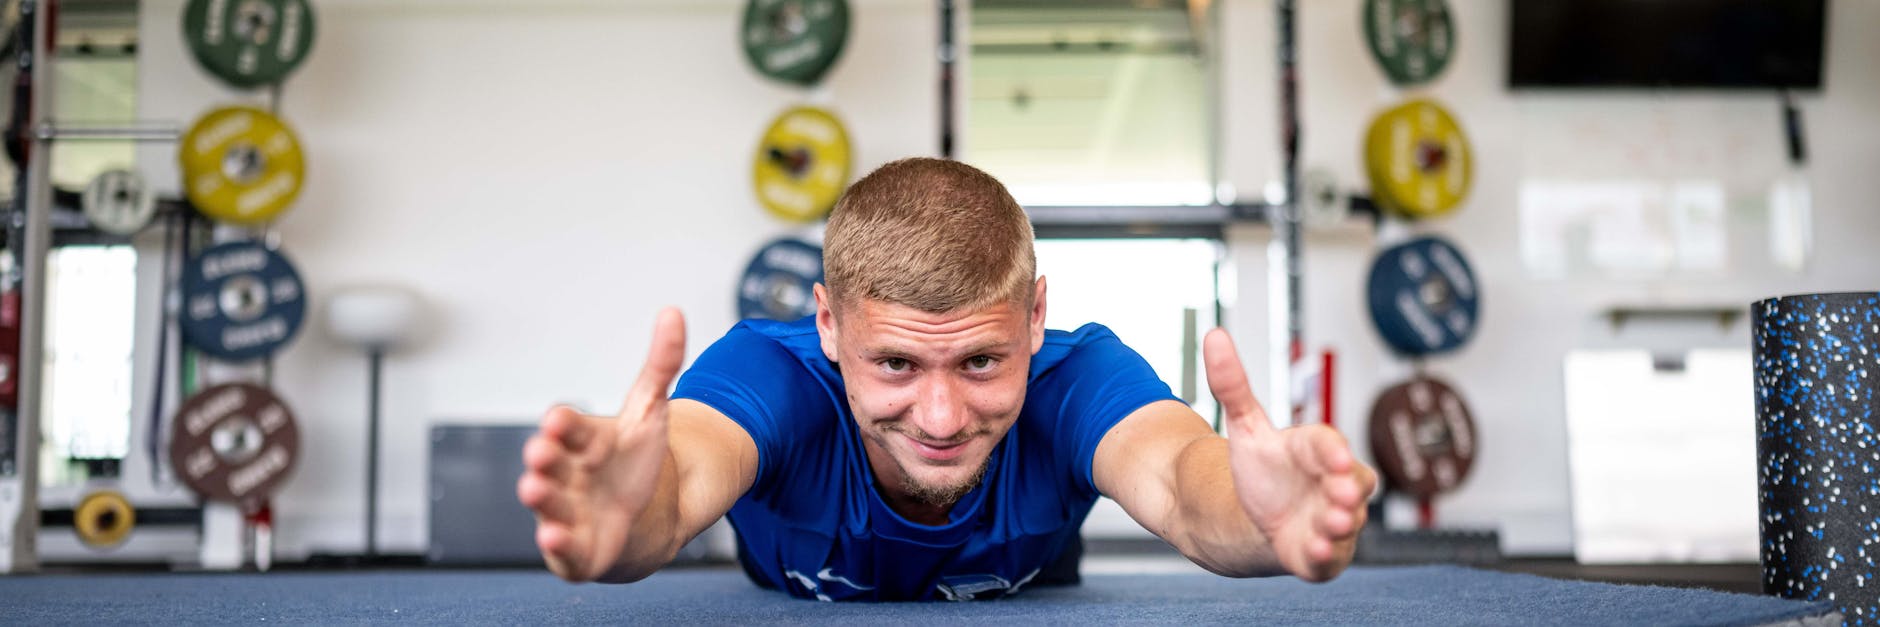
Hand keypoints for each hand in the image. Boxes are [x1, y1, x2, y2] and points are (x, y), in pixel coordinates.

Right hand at [517, 308, 685, 581]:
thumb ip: (660, 365)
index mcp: (582, 439)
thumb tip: (673, 313)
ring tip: (533, 489)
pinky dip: (558, 544)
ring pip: (548, 502)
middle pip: (550, 462)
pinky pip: (562, 548)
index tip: (559, 419)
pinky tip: (554, 538)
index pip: (568, 427)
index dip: (564, 424)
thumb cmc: (632, 462)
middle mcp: (565, 473)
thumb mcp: (650, 412)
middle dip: (543, 457)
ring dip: (540, 496)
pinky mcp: (573, 549)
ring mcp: (565, 510)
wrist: (637, 517)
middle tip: (539, 451)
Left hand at [1203, 328, 1376, 581]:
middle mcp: (1334, 486)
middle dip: (1349, 489)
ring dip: (1341, 524)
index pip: (1329, 445)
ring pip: (1346, 522)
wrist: (1262, 517)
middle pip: (1353, 484)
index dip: (1332, 450)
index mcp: (1317, 451)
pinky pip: (1329, 558)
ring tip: (1333, 523)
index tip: (1333, 455)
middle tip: (1343, 492)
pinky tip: (1313, 552)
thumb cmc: (1266, 469)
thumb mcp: (1246, 427)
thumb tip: (1213, 335)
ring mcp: (1333, 521)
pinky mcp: (1323, 554)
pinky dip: (1323, 556)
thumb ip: (1234, 385)